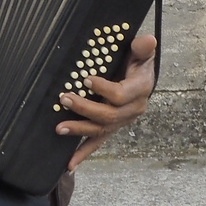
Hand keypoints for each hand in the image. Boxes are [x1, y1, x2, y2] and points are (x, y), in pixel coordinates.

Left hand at [55, 33, 157, 169]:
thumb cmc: (138, 61)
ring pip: (100, 130)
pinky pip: (97, 143)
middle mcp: (132, 110)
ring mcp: (122, 122)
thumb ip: (143, 47)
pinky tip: (69, 165)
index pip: (120, 95)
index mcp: (140, 90)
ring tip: (59, 128)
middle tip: (63, 98)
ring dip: (79, 130)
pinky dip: (83, 154)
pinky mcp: (112, 128)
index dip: (103, 89)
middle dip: (84, 108)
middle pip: (107, 115)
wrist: (141, 77)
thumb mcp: (142, 51)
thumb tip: (147, 40)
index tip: (85, 79)